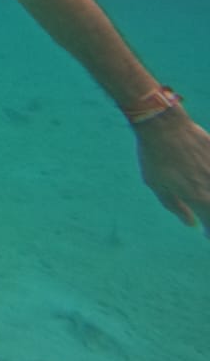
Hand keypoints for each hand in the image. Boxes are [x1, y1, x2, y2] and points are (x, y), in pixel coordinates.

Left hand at [133, 108, 209, 235]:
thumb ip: (176, 207)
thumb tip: (191, 223)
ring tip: (203, 200)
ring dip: (209, 199)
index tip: (206, 234)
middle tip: (206, 219)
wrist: (163, 125)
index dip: (209, 232)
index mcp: (198, 198)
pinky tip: (206, 177)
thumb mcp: (157, 186)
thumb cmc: (155, 157)